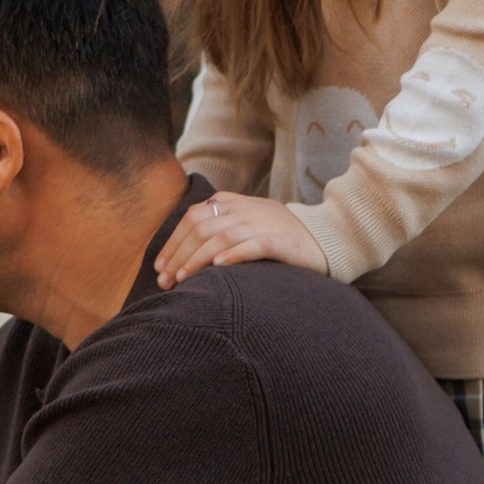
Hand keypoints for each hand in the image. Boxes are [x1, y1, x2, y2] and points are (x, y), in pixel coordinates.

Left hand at [156, 192, 325, 279]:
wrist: (323, 238)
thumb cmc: (278, 238)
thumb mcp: (245, 224)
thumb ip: (218, 228)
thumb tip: (182, 253)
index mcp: (232, 202)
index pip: (192, 218)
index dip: (173, 242)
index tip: (159, 267)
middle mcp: (244, 210)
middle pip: (201, 229)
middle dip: (178, 255)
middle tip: (165, 281)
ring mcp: (262, 223)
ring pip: (220, 237)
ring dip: (197, 259)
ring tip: (182, 279)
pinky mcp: (280, 241)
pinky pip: (252, 245)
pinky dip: (233, 255)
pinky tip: (218, 268)